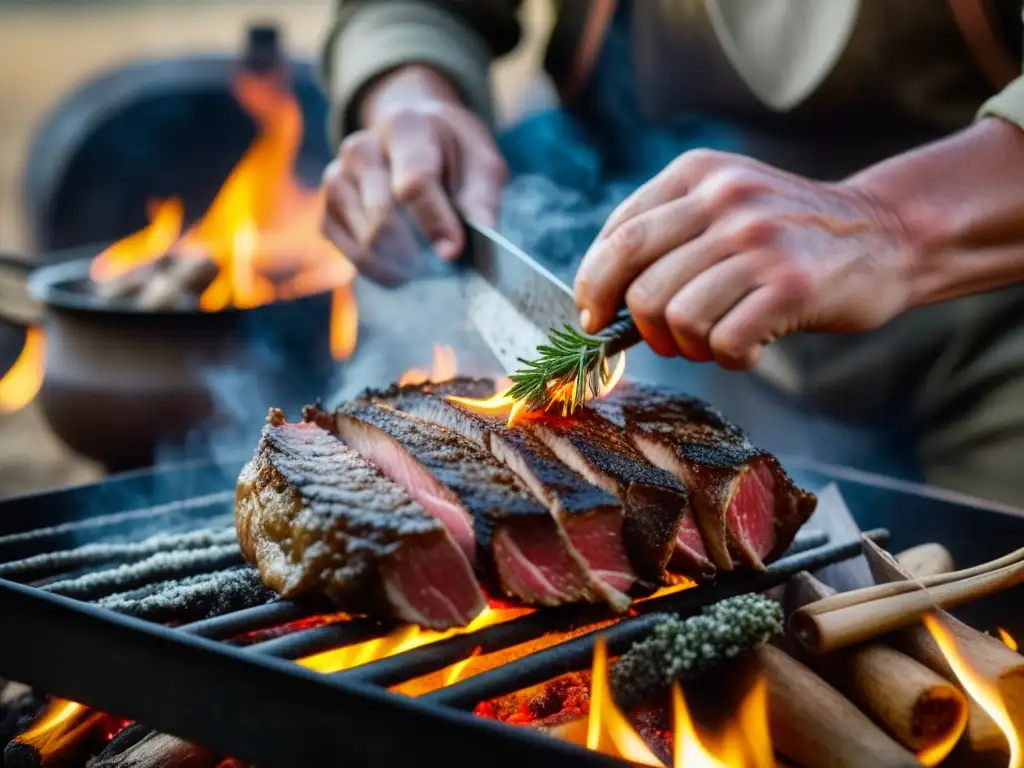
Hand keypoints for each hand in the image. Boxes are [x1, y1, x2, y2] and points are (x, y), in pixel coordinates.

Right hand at [320, 66, 506, 284]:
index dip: (435, 223)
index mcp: (404, 127)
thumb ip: (481, 195)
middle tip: (444, 267)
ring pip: (365, 241)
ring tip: (429, 267)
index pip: (414, 183)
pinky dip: (382, 271)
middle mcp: (360, 148)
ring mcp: (337, 179)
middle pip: (382, 217)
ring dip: (401, 265)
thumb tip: (481, 227)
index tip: (452, 252)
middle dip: (417, 252)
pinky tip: (405, 268)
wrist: (415, 140)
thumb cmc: (453, 156)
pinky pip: (351, 255)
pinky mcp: (327, 212)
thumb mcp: (481, 164)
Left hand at [574, 150, 919, 368]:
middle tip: (666, 338)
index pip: (619, 237)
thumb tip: (597, 298)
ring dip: (688, 346)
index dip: (595, 286)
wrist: (886, 233)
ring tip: (716, 339)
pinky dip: (729, 358)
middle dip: (641, 327)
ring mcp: (759, 241)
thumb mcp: (725, 203)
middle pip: (638, 285)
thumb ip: (666, 233)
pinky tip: (750, 346)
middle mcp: (725, 200)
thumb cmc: (790, 234)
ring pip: (676, 319)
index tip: (594, 316)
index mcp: (698, 174)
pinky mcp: (790, 285)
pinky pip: (722, 342)